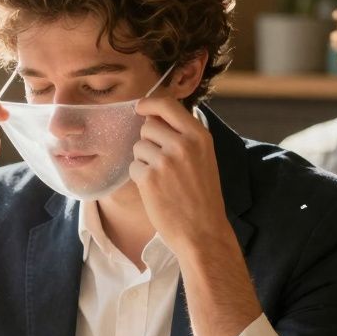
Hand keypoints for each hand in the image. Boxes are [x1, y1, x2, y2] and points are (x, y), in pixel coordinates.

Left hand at [131, 98, 231, 255]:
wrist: (203, 232)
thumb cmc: (201, 196)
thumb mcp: (203, 158)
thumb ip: (183, 135)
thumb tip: (153, 115)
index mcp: (199, 136)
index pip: (167, 104)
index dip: (149, 103)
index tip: (140, 107)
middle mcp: (183, 144)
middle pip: (148, 126)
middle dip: (149, 141)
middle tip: (163, 164)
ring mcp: (165, 160)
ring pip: (138, 147)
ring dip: (144, 161)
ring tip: (163, 180)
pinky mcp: (149, 178)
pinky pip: (133, 166)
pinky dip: (140, 178)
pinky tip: (156, 191)